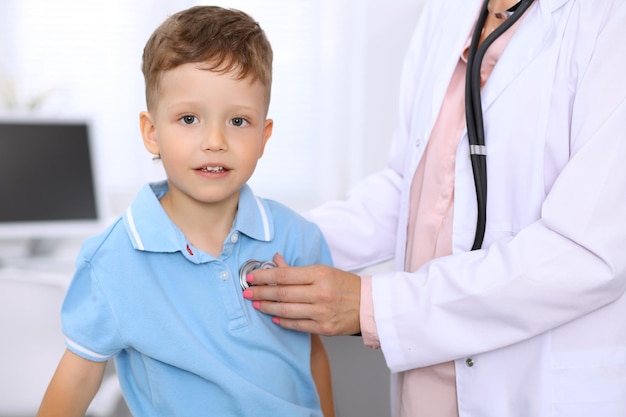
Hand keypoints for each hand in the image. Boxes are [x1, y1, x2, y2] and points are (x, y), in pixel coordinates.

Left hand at [243, 253, 361, 335]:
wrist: (369, 305)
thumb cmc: (345, 285)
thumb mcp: (323, 270)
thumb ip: (297, 269)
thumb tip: (276, 260)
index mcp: (320, 275)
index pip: (284, 275)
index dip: (264, 276)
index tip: (251, 277)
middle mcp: (320, 293)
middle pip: (282, 293)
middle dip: (261, 293)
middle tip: (247, 292)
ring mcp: (321, 312)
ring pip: (287, 310)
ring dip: (268, 308)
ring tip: (256, 304)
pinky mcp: (324, 327)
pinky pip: (297, 325)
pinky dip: (283, 321)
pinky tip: (274, 317)